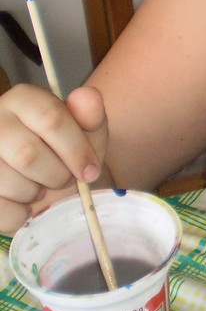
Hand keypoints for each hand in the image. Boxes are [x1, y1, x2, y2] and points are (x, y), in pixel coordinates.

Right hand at [0, 84, 107, 233]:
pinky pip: (0, 209)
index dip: (76, 150)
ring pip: (9, 182)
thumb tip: (87, 96)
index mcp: (24, 99)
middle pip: (28, 154)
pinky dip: (19, 214)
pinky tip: (23, 201)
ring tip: (40, 185)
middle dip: (57, 175)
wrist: (47, 180)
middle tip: (65, 179)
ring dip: (36, 193)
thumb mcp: (88, 134)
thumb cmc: (67, 153)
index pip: (50, 119)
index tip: (91, 171)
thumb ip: (91, 117)